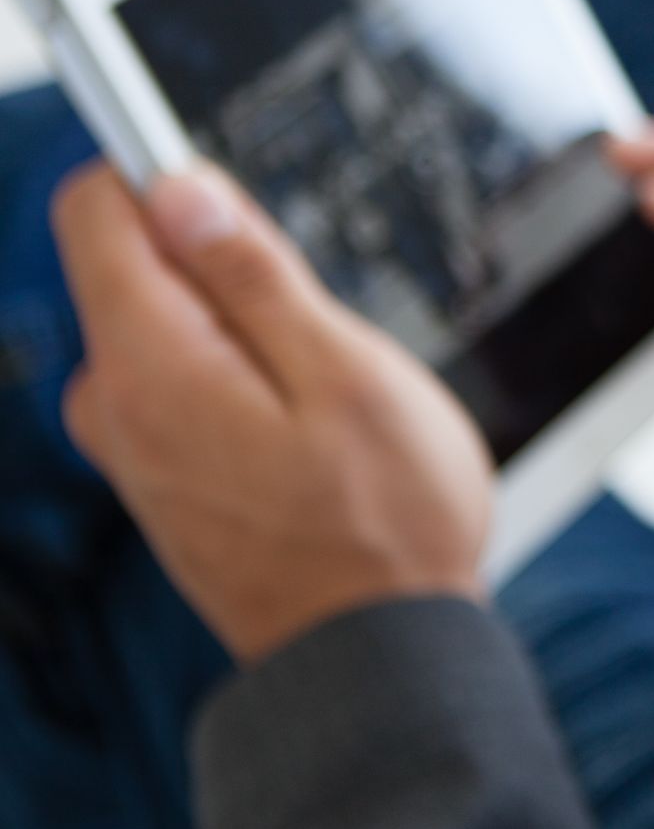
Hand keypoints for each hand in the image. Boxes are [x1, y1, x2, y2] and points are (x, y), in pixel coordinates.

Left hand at [52, 163, 493, 663]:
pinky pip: (179, 386)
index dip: (162, 175)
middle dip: (224, 267)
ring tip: (321, 396)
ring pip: (166, 327)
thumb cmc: (384, 521)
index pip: (93, 212)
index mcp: (152, 364)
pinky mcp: (158, 479)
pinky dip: (237, 383)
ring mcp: (130, 448)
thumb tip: (177, 188)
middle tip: (317, 330)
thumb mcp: (346, 371)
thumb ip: (254, 275)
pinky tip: (304, 436)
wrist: (376, 653)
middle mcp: (116, 403)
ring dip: (240, 332)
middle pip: (136, 266)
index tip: (235, 199)